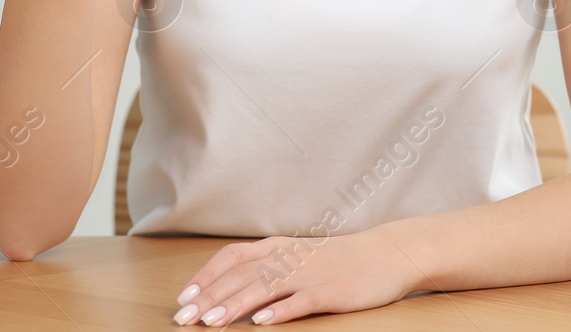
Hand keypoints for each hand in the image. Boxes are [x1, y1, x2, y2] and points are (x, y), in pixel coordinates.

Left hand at [170, 229, 418, 325]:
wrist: (386, 254)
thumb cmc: (337, 260)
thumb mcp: (297, 256)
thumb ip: (266, 267)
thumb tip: (227, 286)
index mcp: (278, 247)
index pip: (232, 257)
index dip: (206, 276)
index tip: (185, 297)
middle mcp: (289, 257)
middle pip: (241, 275)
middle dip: (210, 297)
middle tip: (184, 318)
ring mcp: (310, 273)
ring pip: (265, 287)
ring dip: (235, 304)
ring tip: (212, 323)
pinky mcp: (331, 291)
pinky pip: (301, 301)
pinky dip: (280, 310)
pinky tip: (262, 322)